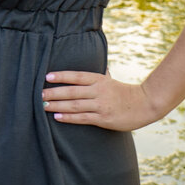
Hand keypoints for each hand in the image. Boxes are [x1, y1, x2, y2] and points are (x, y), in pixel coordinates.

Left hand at [41, 71, 160, 130]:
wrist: (145, 104)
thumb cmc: (126, 93)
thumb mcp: (112, 81)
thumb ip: (101, 75)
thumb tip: (98, 66)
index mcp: (99, 80)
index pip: (77, 76)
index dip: (61, 76)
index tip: (47, 76)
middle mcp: (99, 91)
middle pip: (72, 91)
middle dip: (54, 92)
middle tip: (38, 94)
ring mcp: (101, 105)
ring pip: (75, 105)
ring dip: (57, 106)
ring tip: (43, 105)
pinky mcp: (103, 119)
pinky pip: (82, 118)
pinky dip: (69, 118)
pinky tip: (57, 117)